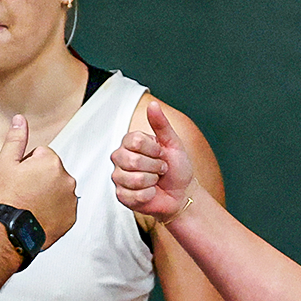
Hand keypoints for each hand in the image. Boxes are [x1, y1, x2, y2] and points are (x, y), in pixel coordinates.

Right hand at [0, 114, 76, 249]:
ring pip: (58, 189)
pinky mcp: (71, 217)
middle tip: (23, 193)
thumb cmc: (6, 199)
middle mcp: (66, 179)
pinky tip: (39, 215)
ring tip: (30, 205)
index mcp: (51, 162)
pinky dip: (54, 211)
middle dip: (39, 179)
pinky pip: (63, 208)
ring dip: (48, 194)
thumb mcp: (4, 164)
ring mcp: (70, 199)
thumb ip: (16, 139)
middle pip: (52, 171)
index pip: (41, 155)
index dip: (27, 166)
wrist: (9, 232)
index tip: (19, 179)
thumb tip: (20, 120)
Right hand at [110, 101, 194, 217]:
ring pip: (134, 179)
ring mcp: (119, 177)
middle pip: (133, 160)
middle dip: (154, 166)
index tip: (161, 153)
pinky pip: (135, 195)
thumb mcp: (173, 143)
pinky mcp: (121, 196)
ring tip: (155, 180)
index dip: (153, 149)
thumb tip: (153, 105)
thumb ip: (161, 124)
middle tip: (160, 168)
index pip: (135, 141)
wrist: (181, 193)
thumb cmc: (176, 168)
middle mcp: (121, 158)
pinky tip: (151, 192)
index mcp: (130, 143)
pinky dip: (149, 194)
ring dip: (152, 181)